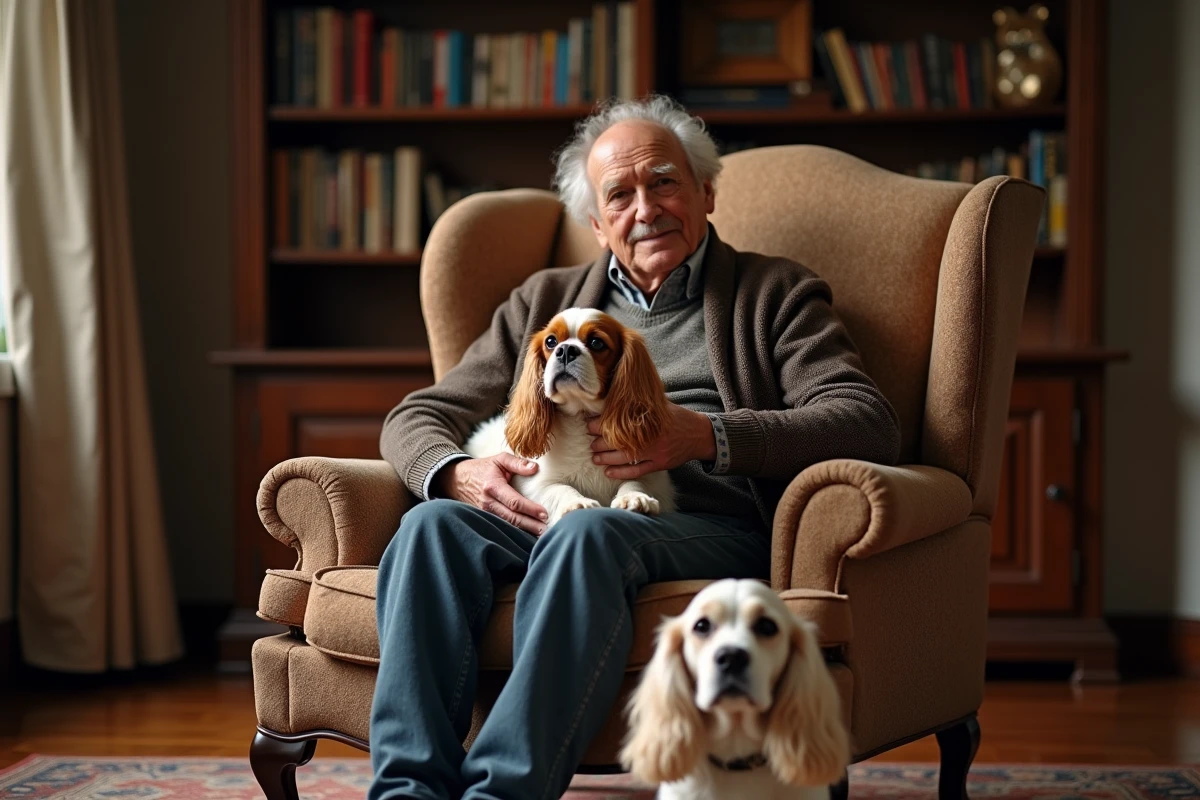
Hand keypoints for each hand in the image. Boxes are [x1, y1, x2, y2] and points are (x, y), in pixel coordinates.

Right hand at [435, 454, 548, 534]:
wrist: (457, 479)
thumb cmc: (482, 468)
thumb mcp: (499, 459)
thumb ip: (517, 462)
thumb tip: (535, 468)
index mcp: (493, 486)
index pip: (514, 502)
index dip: (530, 509)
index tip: (544, 513)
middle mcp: (488, 502)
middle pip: (512, 517)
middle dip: (530, 525)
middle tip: (546, 529)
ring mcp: (484, 512)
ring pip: (506, 525)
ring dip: (524, 530)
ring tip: (540, 534)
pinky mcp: (484, 518)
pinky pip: (500, 525)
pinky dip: (514, 530)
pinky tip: (526, 533)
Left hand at [588, 402, 716, 480]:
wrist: (699, 434)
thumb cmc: (676, 417)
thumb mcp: (660, 404)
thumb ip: (641, 401)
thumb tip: (617, 390)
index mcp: (649, 419)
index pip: (618, 422)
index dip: (601, 424)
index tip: (590, 424)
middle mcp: (651, 436)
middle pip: (619, 441)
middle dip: (601, 442)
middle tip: (589, 441)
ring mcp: (656, 452)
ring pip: (625, 458)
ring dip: (607, 458)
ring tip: (594, 457)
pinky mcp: (659, 464)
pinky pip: (637, 471)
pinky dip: (621, 473)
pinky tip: (609, 472)